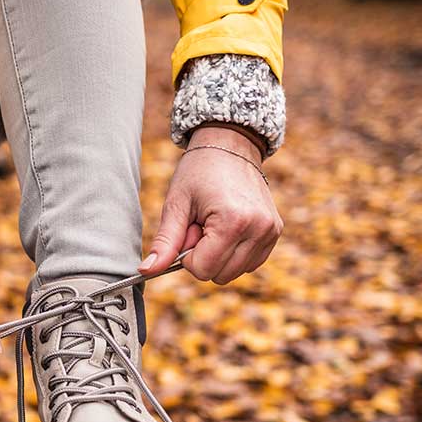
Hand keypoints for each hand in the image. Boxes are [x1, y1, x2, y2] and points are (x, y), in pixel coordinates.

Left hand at [139, 125, 281, 284]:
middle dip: (204, 255)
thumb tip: (146, 271)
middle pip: (220, 275)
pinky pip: (249, 263)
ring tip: (215, 223)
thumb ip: (165, 242)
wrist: (230, 145)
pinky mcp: (275, 233)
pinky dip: (234, 253)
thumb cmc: (198, 172)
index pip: (203, 269)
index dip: (188, 255)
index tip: (189, 228)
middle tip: (202, 224)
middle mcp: (258, 229)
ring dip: (219, 254)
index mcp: (233, 222)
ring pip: (235, 273)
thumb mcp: (176, 205)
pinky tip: (229, 227)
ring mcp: (270, 232)